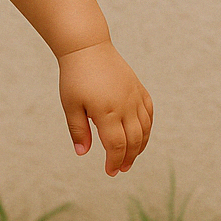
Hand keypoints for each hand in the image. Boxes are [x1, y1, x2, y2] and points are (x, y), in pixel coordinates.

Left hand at [57, 41, 152, 175]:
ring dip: (140, 146)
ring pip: (145, 129)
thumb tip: (83, 153)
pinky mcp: (139, 89)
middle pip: (134, 141)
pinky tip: (141, 135)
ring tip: (130, 157)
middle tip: (120, 169)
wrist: (87, 48)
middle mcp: (126, 106)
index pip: (117, 146)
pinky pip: (149, 113)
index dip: (115, 161)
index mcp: (107, 112)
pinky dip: (147, 128)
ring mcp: (135, 97)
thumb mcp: (70, 105)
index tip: (110, 171)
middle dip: (128, 158)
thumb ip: (78, 130)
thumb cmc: (75, 77)